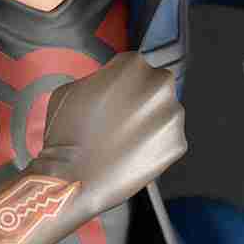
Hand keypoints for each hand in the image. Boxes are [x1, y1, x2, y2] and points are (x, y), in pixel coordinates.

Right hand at [31, 52, 186, 216]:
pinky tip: (133, 154)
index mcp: (132, 64)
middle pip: (155, 88)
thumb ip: (98, 79)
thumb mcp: (70, 89)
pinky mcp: (178, 143)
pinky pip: (168, 140)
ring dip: (150, 124)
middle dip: (141, 101)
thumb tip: (109, 83)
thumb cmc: (66, 135)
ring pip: (165, 114)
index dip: (121, 86)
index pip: (134, 68)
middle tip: (120, 121)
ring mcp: (172, 115)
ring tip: (124, 141)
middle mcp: (159, 84)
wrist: (74, 178)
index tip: (113, 100)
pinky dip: (155, 147)